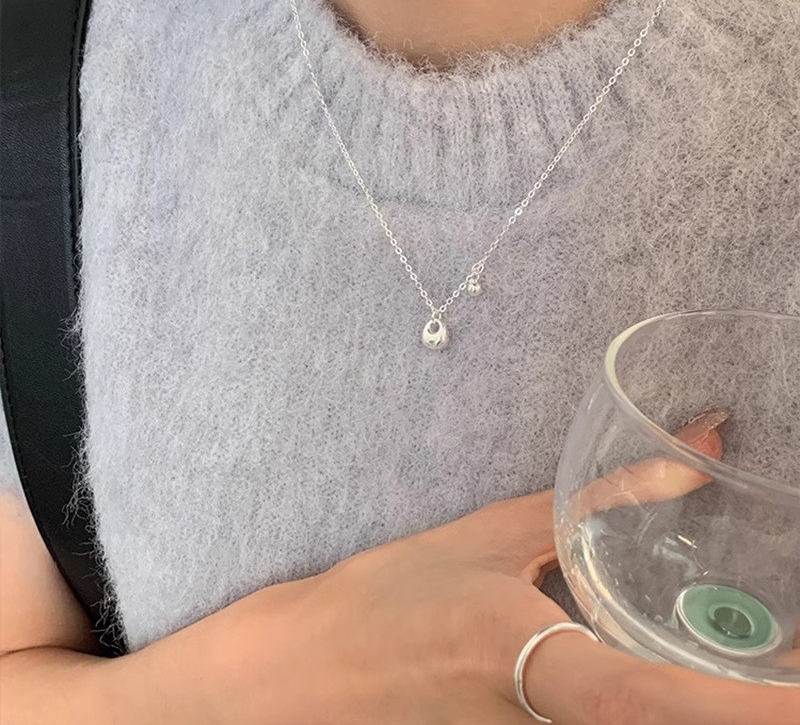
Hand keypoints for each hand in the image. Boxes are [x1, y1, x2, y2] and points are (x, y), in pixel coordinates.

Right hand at [209, 411, 798, 724]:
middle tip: (794, 651)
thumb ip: (599, 504)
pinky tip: (663, 658)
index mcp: (526, 663)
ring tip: (754, 652)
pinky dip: (651, 702)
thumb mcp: (491, 536)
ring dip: (701, 699)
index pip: (653, 702)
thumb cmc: (389, 598)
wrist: (309, 675)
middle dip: (745, 700)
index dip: (749, 710)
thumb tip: (692, 459)